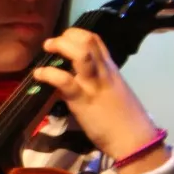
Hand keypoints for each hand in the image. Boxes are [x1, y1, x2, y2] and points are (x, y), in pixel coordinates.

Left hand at [32, 28, 165, 173]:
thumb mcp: (113, 92)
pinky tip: (39, 74)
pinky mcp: (83, 100)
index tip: (64, 39)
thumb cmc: (125, 119)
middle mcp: (103, 72)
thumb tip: (76, 77)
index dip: (77, 34)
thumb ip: (97, 81)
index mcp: (111, 69)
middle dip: (66, 36)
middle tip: (51, 44)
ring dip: (60, 47)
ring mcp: (93, 84)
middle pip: (88, 41)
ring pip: (80, 55)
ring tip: (48, 49)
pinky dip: (49, 74)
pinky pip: (65, 81)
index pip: (96, 40)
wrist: (134, 140)